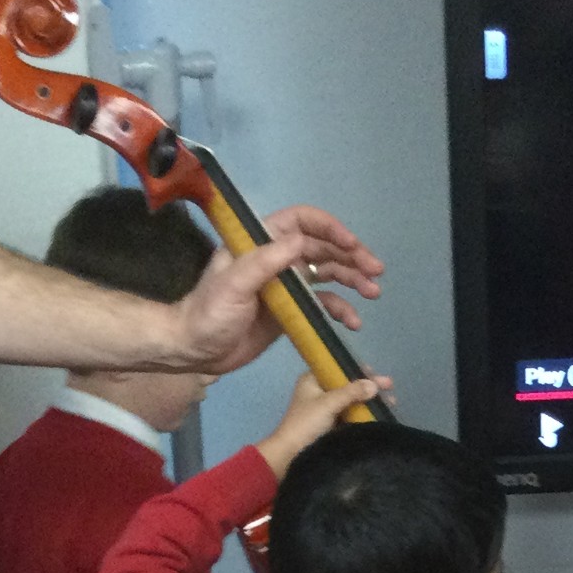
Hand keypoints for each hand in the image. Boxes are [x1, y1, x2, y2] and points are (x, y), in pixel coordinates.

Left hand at [171, 204, 383, 374]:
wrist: (196, 349)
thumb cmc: (210, 312)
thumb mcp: (234, 283)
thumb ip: (266, 261)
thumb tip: (300, 242)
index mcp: (262, 244)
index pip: (301, 222)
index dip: (329, 229)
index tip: (350, 244)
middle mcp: (277, 260)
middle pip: (322, 249)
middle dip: (351, 257)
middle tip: (376, 271)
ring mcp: (286, 287)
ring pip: (327, 276)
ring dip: (352, 281)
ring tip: (373, 293)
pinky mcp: (290, 312)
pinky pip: (321, 305)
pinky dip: (339, 310)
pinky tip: (353, 322)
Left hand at [255, 372, 385, 479]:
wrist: (290, 456)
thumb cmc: (305, 424)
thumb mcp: (328, 403)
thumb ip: (351, 392)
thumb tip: (375, 386)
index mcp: (313, 380)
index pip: (340, 368)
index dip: (360, 370)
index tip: (377, 376)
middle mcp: (320, 392)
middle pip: (349, 384)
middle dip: (369, 387)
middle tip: (391, 389)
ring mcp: (326, 410)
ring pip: (352, 401)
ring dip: (370, 401)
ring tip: (391, 404)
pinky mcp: (331, 426)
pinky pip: (351, 416)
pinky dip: (364, 415)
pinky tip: (380, 416)